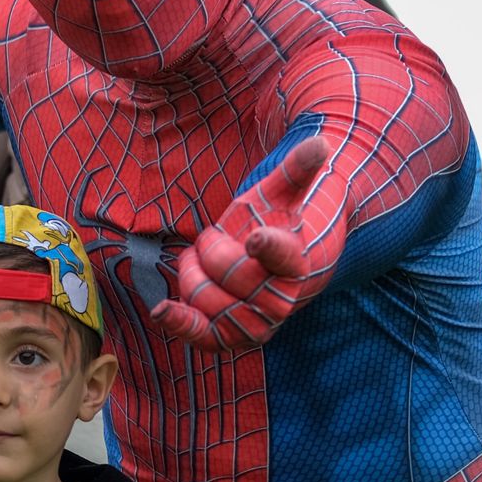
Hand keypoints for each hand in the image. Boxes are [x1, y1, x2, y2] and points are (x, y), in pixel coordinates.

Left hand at [152, 138, 327, 351]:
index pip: (283, 256)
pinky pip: (201, 334)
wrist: (273, 271)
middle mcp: (279, 301)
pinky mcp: (228, 338)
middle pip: (227, 270)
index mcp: (296, 264)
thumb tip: (320, 143)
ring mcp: (253, 323)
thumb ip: (297, 170)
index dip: (269, 247)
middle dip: (212, 247)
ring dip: (193, 272)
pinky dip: (180, 322)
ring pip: (204, 295)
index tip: (257, 237)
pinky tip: (161, 310)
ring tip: (207, 262)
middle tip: (220, 240)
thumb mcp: (282, 195)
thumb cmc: (276, 223)